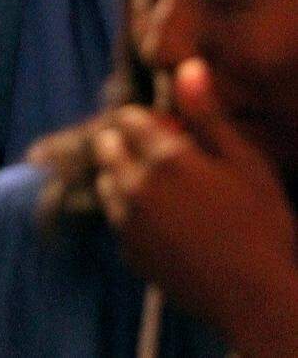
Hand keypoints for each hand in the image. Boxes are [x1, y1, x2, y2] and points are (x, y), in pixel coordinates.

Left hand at [93, 59, 297, 355]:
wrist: (259, 303)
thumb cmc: (262, 227)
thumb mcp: (245, 164)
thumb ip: (207, 114)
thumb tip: (186, 65)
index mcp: (163, 157)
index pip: (128, 118)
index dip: (147, 121)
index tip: (170, 133)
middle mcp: (135, 186)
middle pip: (107, 146)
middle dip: (126, 143)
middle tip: (161, 158)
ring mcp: (127, 223)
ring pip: (107, 182)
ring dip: (124, 177)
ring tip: (162, 190)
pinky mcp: (129, 254)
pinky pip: (117, 220)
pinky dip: (130, 214)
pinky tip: (164, 224)